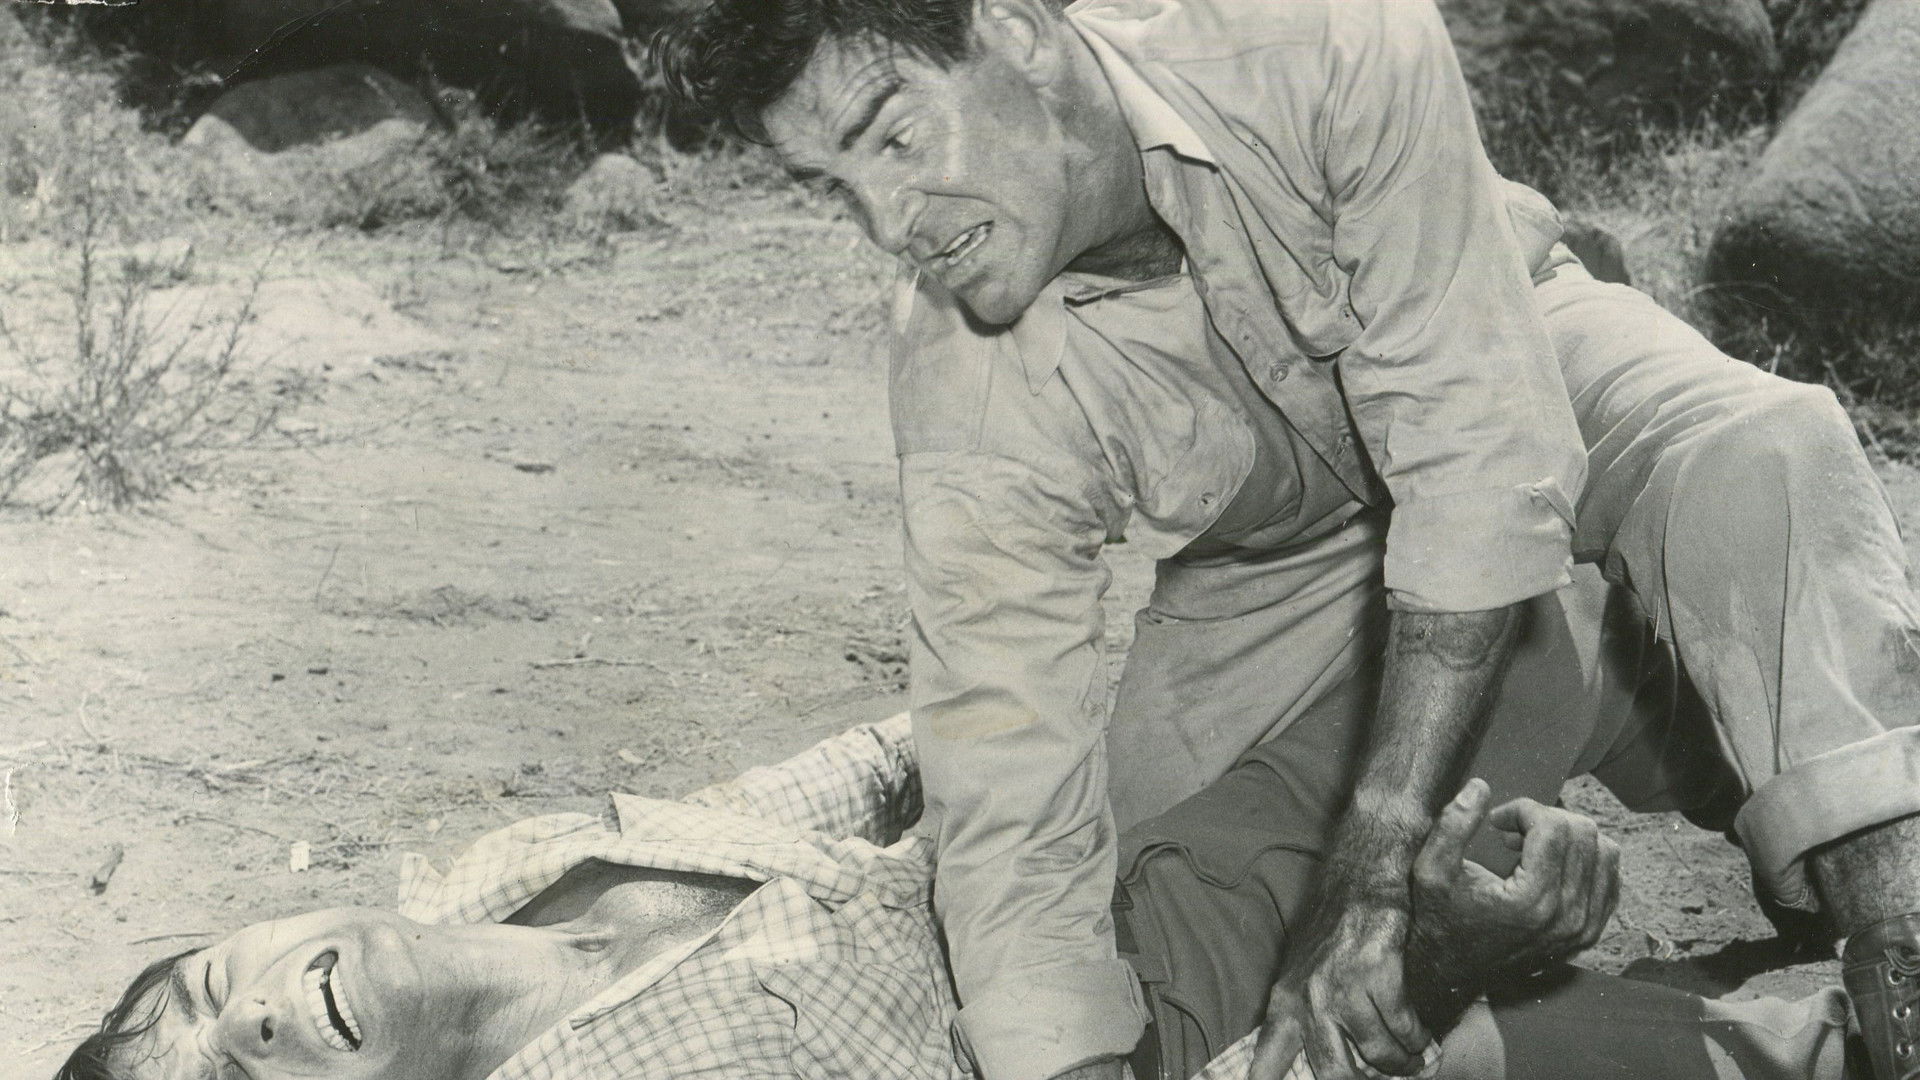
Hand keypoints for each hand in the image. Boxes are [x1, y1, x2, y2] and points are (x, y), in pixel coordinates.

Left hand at [1251, 900, 1428, 1079]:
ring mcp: (1343, 987)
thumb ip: (1301, 1013)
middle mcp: (1310, 999)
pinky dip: (1418, 1036)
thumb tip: (1309, 1059)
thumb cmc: (1332, 930)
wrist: (1359, 880)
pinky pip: (1404, 1026)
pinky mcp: (1377, 973)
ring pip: (1378, 1053)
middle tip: (1382, 1079)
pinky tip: (1421, 1034)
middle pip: (1335, 1074)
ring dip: (1402, 1062)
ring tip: (1412, 1061)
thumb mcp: (1301, 973)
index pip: (1269, 1058)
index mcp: (1286, 1002)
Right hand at [1407, 779, 1620, 989]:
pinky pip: (1611, 878)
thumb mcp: (1430, 871)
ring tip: (1535, 844)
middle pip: (1583, 833)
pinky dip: (1588, 858)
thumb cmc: (1440, 920)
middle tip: (1514, 830)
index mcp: (1532, 901)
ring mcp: (1584, 928)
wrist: (1453, 973)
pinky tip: (1554, 861)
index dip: (1523, 810)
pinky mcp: (1590, 932)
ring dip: (1570, 836)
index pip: (1553, 827)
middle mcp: (1568, 917)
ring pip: (1605, 851)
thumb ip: (1452, 825)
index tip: (1497, 819)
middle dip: (1547, 818)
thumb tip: (1480, 788)